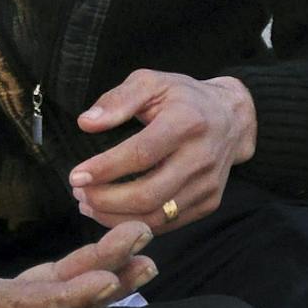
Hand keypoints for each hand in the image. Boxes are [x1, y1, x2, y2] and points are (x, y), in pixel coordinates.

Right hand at [0, 223, 154, 307]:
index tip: (110, 278)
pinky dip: (78, 275)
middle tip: (148, 243)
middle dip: (106, 271)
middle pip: (60, 298)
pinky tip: (104, 265)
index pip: (27, 306)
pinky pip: (47, 290)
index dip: (69, 294)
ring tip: (148, 256)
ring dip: (105, 274)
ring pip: (61, 295)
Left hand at [67, 70, 255, 231]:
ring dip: (115, 217)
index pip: (141, 154)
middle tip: (78, 193)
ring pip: (156, 216)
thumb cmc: (184, 98)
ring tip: (88, 204)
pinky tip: (112, 213)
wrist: (232, 118)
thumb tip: (86, 123)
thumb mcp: (151, 83)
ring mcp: (208, 184)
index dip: (105, 169)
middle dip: (105, 200)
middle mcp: (201, 157)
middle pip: (148, 194)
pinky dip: (135, 223)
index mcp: (186, 122)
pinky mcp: (209, 202)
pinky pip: (167, 224)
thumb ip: (118, 100)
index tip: (76, 175)